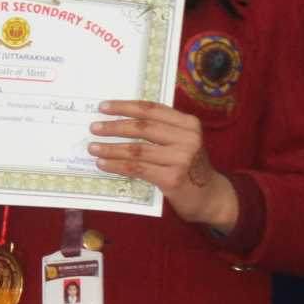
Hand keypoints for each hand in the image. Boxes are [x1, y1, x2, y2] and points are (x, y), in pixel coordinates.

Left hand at [90, 101, 237, 229]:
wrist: (210, 196)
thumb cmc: (189, 167)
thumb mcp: (182, 142)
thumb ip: (161, 130)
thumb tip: (119, 120)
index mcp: (188, 123)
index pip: (151, 109)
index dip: (125, 106)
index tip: (104, 107)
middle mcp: (187, 138)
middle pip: (142, 127)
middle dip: (114, 127)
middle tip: (94, 127)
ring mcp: (181, 158)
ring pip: (137, 150)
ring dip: (111, 148)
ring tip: (93, 148)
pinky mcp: (173, 178)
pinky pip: (137, 169)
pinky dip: (117, 166)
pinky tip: (104, 164)